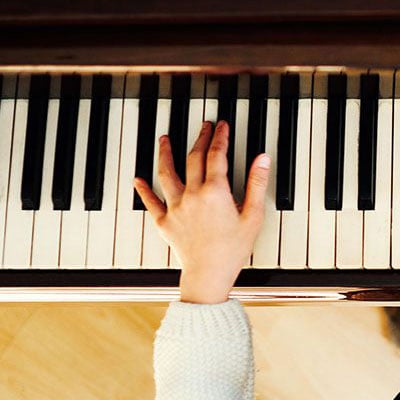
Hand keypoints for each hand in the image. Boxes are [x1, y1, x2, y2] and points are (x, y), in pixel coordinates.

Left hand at [134, 121, 269, 304]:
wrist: (209, 274)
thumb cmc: (232, 250)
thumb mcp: (253, 216)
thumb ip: (257, 184)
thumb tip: (262, 160)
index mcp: (215, 192)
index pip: (217, 155)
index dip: (220, 137)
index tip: (221, 126)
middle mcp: (192, 195)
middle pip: (193, 158)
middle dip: (199, 138)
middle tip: (203, 126)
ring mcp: (176, 207)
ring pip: (166, 174)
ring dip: (165, 154)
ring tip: (164, 140)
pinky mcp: (165, 222)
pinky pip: (151, 202)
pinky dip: (144, 190)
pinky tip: (138, 180)